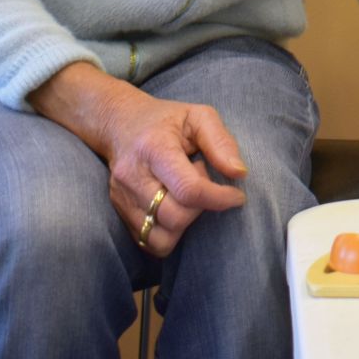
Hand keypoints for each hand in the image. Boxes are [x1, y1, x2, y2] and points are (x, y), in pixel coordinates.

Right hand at [98, 87, 249, 257]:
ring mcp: (122, 198)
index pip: (188, 189)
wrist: (119, 125)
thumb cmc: (166, 120)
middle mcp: (133, 177)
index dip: (219, 198)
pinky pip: (149, 242)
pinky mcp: (120, 213)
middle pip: (174, 217)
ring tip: (187, 197)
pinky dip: (170, 233)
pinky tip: (175, 207)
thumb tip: (239, 173)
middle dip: (201, 208)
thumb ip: (221, 142)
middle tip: (204, 185)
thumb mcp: (199, 116)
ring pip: (160, 237)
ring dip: (185, 225)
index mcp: (154, 148)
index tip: (237, 196)